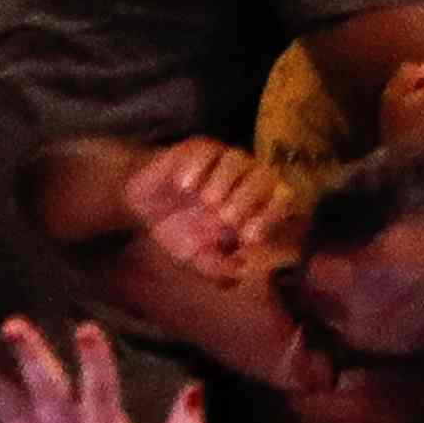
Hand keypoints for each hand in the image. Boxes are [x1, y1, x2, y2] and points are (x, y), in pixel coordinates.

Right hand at [119, 139, 299, 288]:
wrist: (143, 204)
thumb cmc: (180, 229)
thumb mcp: (196, 257)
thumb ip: (217, 268)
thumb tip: (239, 272)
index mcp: (251, 205)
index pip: (280, 200)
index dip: (271, 216)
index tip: (249, 237)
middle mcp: (241, 180)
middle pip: (265, 175)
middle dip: (250, 197)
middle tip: (226, 218)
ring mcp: (218, 163)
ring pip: (237, 158)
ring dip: (227, 180)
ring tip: (208, 201)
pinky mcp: (194, 150)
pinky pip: (205, 150)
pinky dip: (198, 166)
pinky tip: (185, 185)